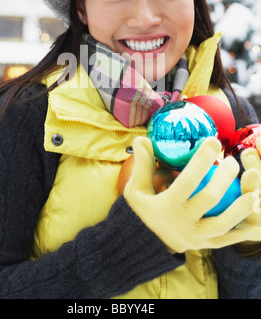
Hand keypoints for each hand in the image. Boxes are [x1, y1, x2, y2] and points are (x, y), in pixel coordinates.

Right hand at [124, 136, 260, 253]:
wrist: (144, 246)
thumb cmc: (142, 211)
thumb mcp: (136, 189)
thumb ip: (142, 164)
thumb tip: (142, 139)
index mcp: (167, 206)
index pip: (187, 180)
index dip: (202, 160)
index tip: (213, 141)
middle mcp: (184, 222)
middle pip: (209, 198)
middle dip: (224, 177)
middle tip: (232, 161)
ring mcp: (198, 236)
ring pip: (224, 222)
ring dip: (241, 206)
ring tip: (253, 189)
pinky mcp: (208, 245)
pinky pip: (230, 238)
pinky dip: (244, 227)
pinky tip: (254, 210)